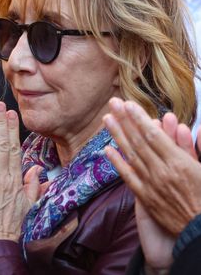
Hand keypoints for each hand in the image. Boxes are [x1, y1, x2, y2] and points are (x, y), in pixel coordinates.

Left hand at [102, 98, 200, 269]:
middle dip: (125, 120)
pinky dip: (117, 162)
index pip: (153, 134)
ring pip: (131, 154)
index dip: (139, 118)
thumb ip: (195, 148)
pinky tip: (107, 149)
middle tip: (113, 103)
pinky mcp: (144, 196)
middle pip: (138, 140)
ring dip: (117, 135)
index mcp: (179, 163)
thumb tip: (191, 128)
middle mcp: (161, 171)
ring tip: (107, 119)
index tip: (128, 104)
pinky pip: (128, 176)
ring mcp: (150, 183)